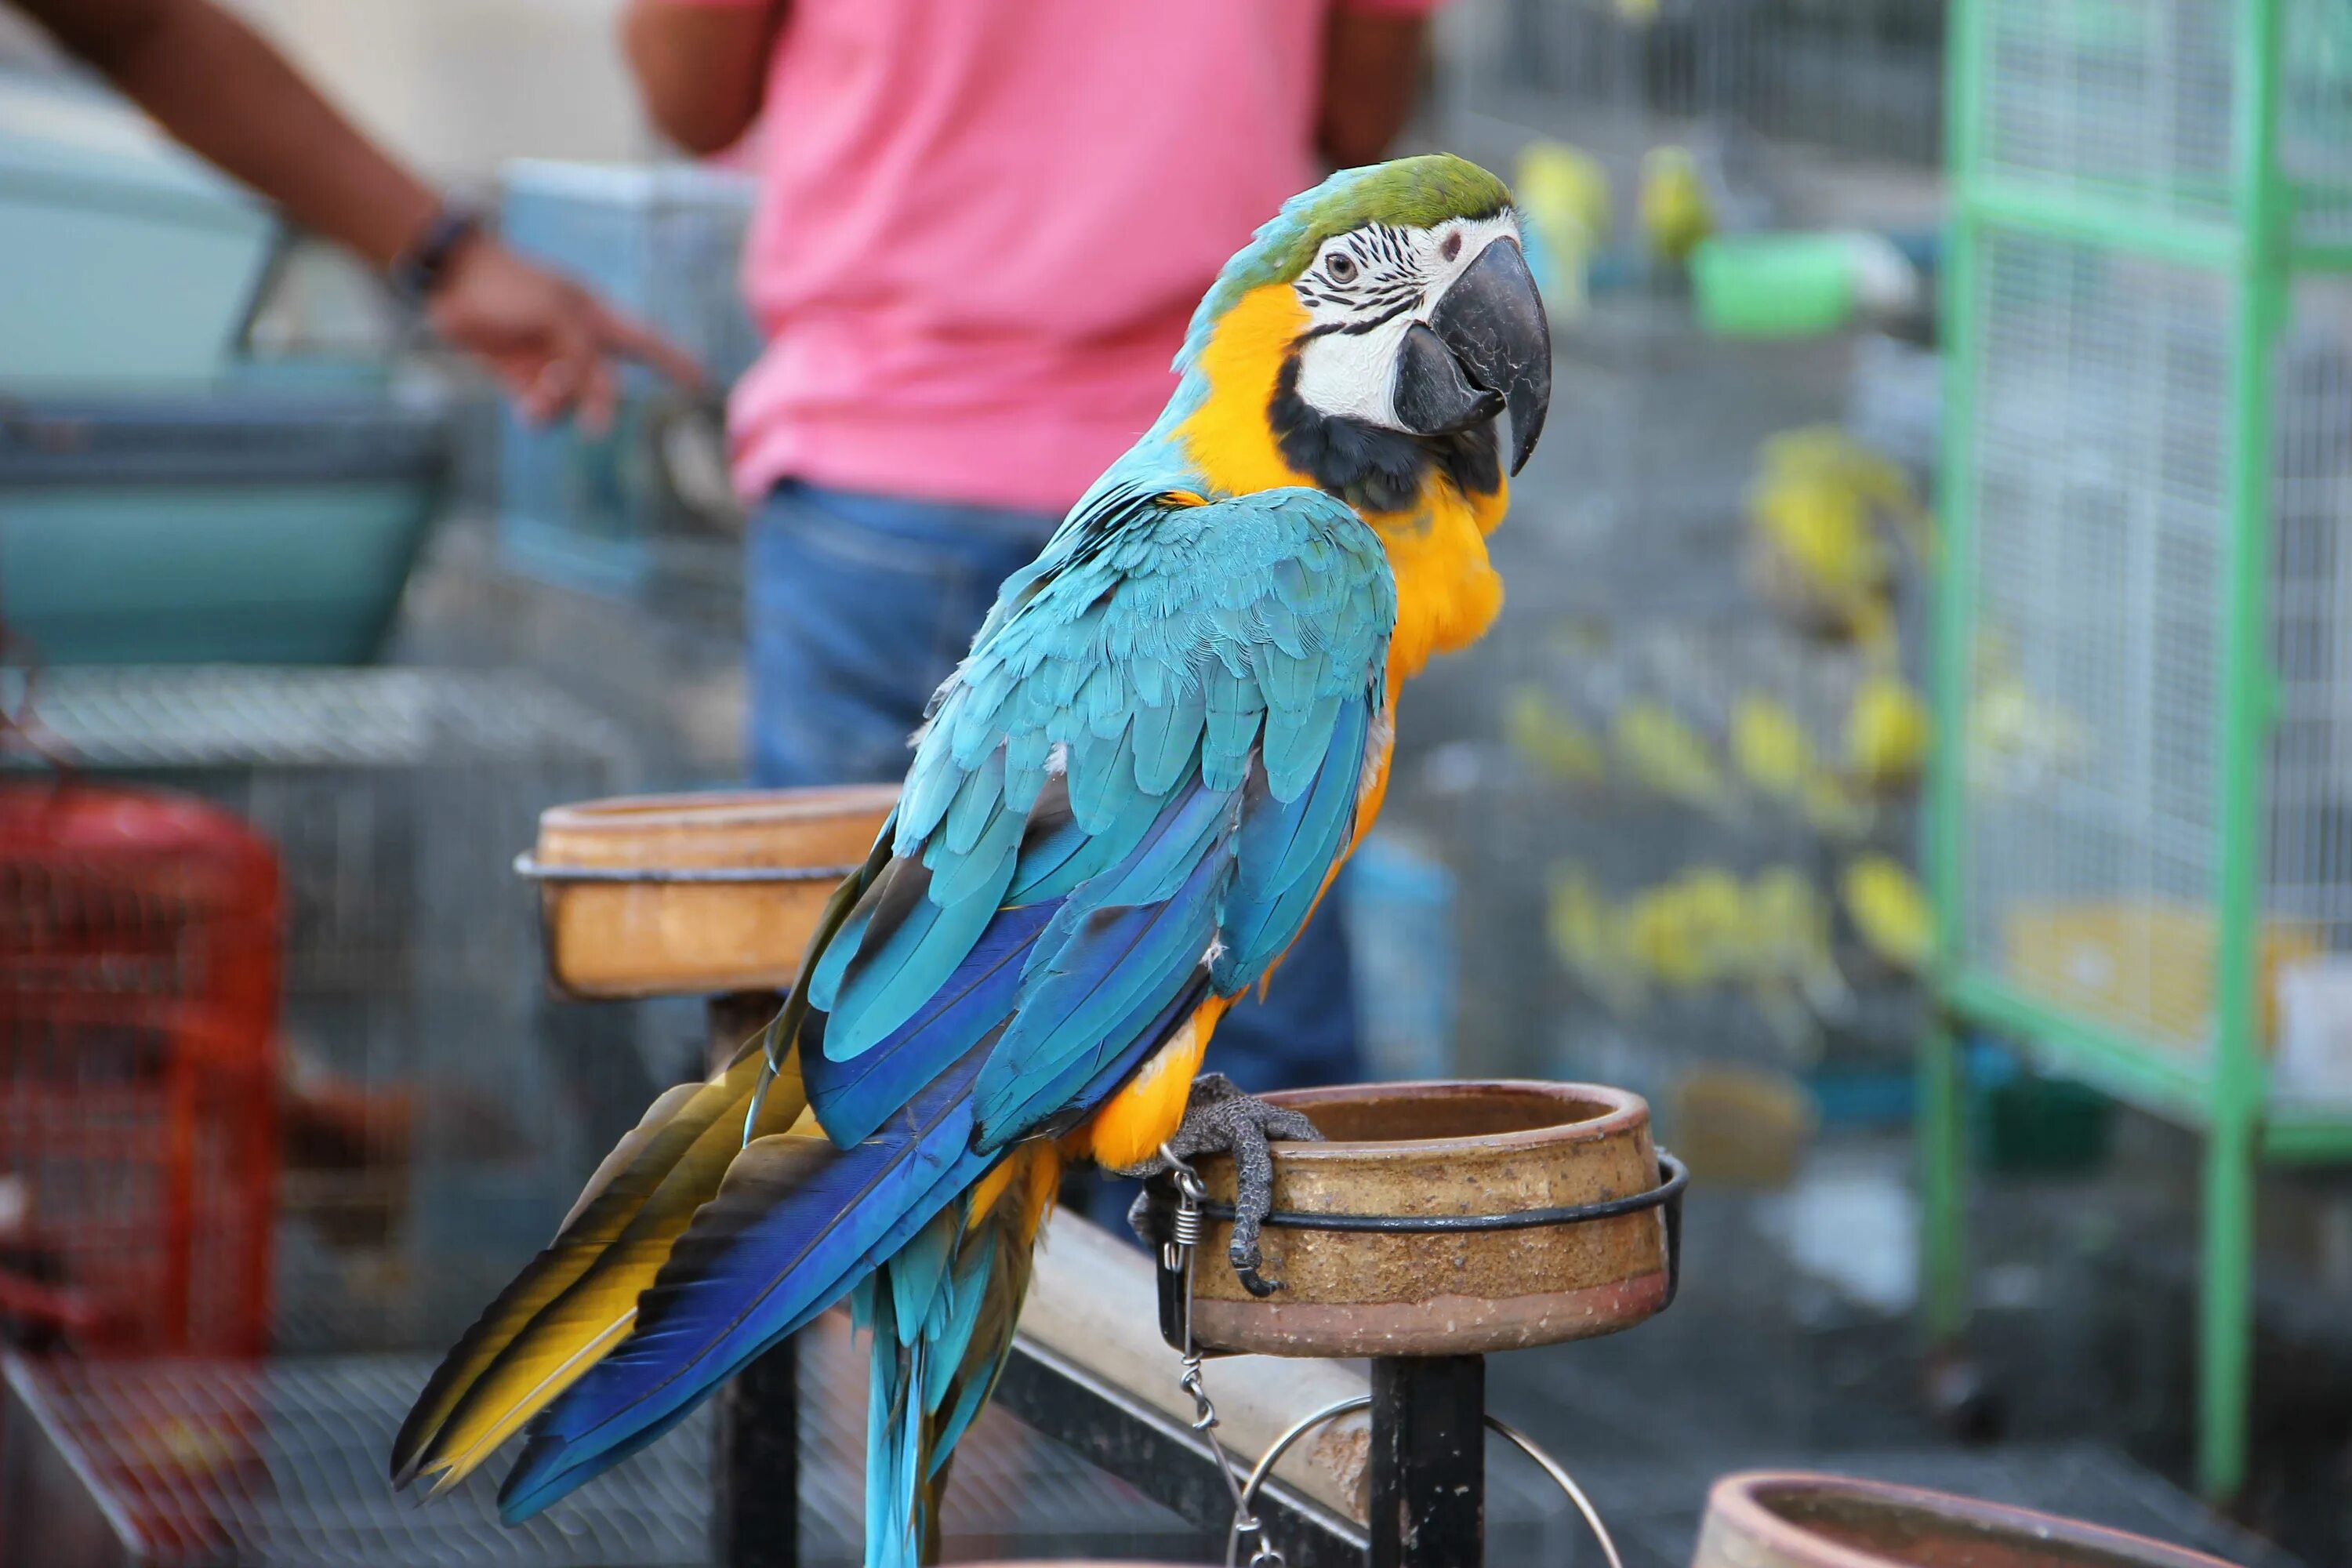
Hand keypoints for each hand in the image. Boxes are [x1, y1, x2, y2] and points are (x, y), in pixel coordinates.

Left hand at [425, 236, 706, 430]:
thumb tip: (599, 406)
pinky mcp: (521, 379)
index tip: (704, 383)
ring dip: (562, 404)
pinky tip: (527, 407)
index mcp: (598, 318)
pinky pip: (543, 410)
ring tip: (540, 390)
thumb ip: (584, 359)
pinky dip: (539, 413)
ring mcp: (551, 363)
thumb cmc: (511, 285)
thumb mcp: (558, 315)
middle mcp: (579, 345)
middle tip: (596, 424)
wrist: (451, 281)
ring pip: (574, 404)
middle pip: (608, 387)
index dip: (676, 364)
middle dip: (602, 404)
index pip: (648, 344)